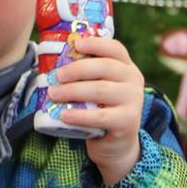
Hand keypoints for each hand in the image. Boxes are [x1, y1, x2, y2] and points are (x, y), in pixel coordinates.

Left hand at [45, 34, 144, 183]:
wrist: (116, 144)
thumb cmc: (101, 110)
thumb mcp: (99, 88)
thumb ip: (86, 76)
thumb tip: (53, 63)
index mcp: (127, 67)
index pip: (115, 49)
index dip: (96, 44)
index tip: (76, 44)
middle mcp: (133, 80)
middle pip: (105, 67)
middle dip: (77, 69)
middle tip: (56, 76)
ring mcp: (133, 101)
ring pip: (100, 90)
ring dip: (73, 91)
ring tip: (53, 94)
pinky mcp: (127, 121)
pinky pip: (100, 116)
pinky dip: (79, 115)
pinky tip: (64, 115)